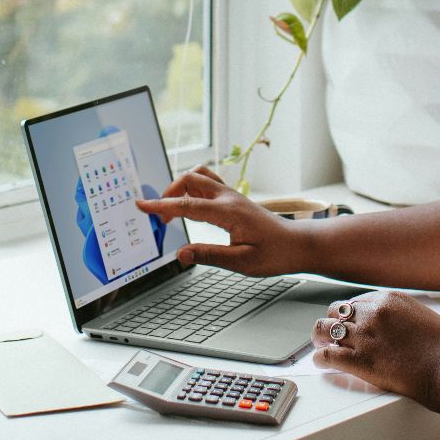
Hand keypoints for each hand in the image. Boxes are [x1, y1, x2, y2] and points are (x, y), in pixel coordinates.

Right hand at [133, 167, 310, 275]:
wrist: (297, 245)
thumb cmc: (275, 254)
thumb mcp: (241, 262)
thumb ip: (209, 256)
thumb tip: (181, 254)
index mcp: (228, 212)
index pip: (187, 206)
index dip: (161, 206)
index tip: (142, 205)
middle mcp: (229, 198)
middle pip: (190, 180)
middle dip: (168, 194)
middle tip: (160, 217)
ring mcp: (232, 195)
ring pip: (199, 176)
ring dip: (181, 187)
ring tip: (173, 209)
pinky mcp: (235, 198)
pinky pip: (208, 183)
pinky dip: (192, 188)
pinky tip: (190, 205)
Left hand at [312, 291, 439, 405]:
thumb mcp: (422, 314)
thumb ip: (400, 313)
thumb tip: (388, 320)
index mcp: (388, 299)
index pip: (356, 301)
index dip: (350, 314)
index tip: (348, 322)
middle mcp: (372, 313)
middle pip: (337, 311)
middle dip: (333, 322)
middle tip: (332, 332)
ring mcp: (364, 336)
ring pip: (325, 329)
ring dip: (320, 336)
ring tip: (319, 343)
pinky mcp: (359, 360)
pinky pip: (326, 355)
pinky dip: (319, 358)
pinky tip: (320, 361)